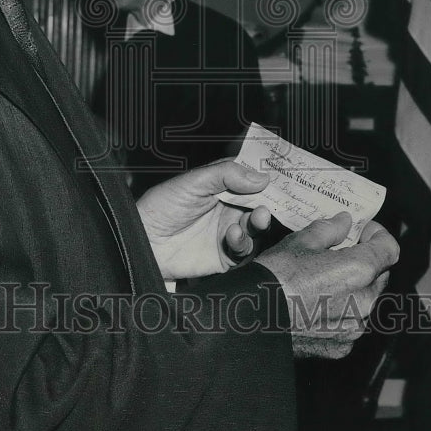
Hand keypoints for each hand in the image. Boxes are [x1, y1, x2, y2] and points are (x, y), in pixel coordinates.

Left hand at [136, 158, 271, 280]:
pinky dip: (244, 242)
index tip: (285, 175)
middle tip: (275, 201)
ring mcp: (229, 231)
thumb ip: (226, 175)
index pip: (252, 178)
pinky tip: (233, 234)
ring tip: (257, 217)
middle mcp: (229, 208)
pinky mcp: (227, 255)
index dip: (268, 176)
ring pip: (257, 226)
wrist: (145, 242)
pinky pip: (245, 250)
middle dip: (272, 201)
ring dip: (260, 221)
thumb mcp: (193, 182)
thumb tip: (261, 177)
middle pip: (260, 203)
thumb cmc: (161, 207)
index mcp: (223, 186)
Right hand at [256, 212, 399, 358]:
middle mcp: (364, 302)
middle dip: (365, 261)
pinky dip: (340, 312)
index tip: (364, 231)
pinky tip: (316, 304)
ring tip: (324, 280)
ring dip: (353, 288)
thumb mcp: (300, 242)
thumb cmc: (275, 277)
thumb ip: (330, 229)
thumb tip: (344, 222)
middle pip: (379, 275)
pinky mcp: (342, 346)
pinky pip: (350, 323)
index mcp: (358, 271)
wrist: (254, 320)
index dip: (379, 235)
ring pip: (365, 300)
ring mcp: (354, 327)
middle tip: (341, 252)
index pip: (390, 249)